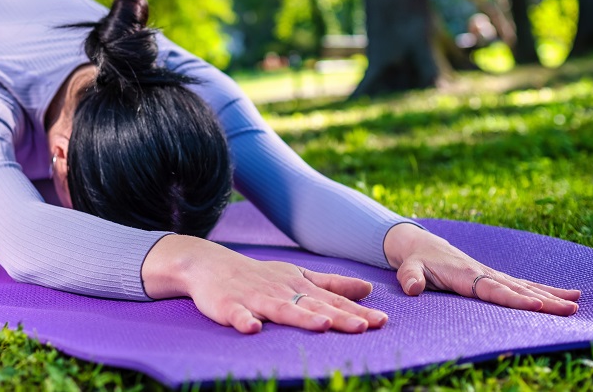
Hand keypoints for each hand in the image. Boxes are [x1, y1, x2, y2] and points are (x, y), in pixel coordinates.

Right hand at [142, 234, 388, 333]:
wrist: (210, 265)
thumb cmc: (258, 275)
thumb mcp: (297, 275)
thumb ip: (331, 284)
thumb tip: (367, 289)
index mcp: (298, 286)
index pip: (332, 302)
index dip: (356, 312)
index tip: (382, 321)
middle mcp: (281, 291)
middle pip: (314, 306)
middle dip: (340, 317)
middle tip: (366, 326)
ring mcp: (255, 298)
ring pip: (282, 309)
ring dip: (301, 317)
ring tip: (322, 325)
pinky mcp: (229, 306)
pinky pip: (237, 315)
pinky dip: (244, 320)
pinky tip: (252, 328)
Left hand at [384, 223, 580, 314]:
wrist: (421, 245)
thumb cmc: (415, 260)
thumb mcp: (407, 267)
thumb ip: (410, 276)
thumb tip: (412, 288)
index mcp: (465, 274)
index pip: (492, 289)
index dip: (513, 298)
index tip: (536, 305)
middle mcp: (483, 273)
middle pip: (516, 289)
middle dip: (543, 300)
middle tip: (569, 309)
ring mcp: (491, 275)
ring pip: (524, 287)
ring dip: (550, 296)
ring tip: (575, 304)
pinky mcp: (495, 278)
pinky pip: (522, 285)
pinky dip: (545, 291)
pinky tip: (567, 296)